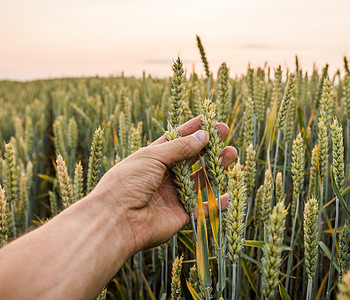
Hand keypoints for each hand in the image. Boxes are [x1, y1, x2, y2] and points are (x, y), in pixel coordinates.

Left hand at [92, 116, 236, 251]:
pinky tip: (229, 194)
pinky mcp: (180, 215)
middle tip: (226, 134)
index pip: (176, 140)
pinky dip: (216, 204)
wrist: (117, 220)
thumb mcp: (152, 157)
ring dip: (216, 168)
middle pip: (191, 158)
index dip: (193, 130)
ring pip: (200, 180)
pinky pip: (202, 208)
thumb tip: (203, 136)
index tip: (211, 121)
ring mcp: (172, 195)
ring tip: (233, 153)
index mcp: (152, 158)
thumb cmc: (127, 183)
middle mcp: (163, 176)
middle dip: (209, 147)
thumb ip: (180, 147)